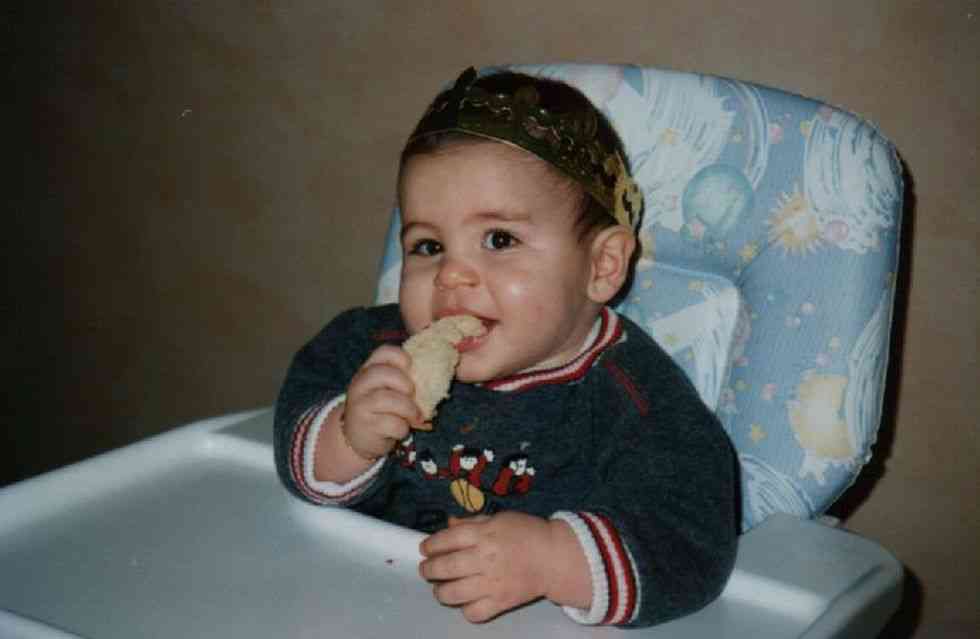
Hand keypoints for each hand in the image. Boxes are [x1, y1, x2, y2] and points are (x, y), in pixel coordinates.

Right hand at [342, 345, 421, 459]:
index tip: (410, 367)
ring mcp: (359, 406)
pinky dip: (402, 428)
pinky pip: (390, 423)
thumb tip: (435, 377)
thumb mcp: (388, 390)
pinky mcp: (365, 426)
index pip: (382, 353)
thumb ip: (403, 381)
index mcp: (368, 371)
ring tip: (415, 416)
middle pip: (381, 373)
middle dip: (403, 383)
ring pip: (385, 399)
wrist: (360, 437)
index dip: (400, 356)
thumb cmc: (382, 410)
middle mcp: (360, 385)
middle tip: (412, 394)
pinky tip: (401, 430)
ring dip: (408, 409)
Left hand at [418, 512, 558, 622]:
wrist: (554, 558)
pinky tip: (465, 601)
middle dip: (429, 569)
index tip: (425, 549)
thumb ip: (472, 522)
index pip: (447, 539)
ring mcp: (492, 583)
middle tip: (426, 570)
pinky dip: (465, 609)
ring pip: (453, 593)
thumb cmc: (527, 533)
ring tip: (440, 588)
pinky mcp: (501, 602)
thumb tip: (449, 524)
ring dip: (440, 592)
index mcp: (484, 534)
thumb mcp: (499, 519)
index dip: (431, 545)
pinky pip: (474, 612)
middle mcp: (485, 559)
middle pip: (445, 567)